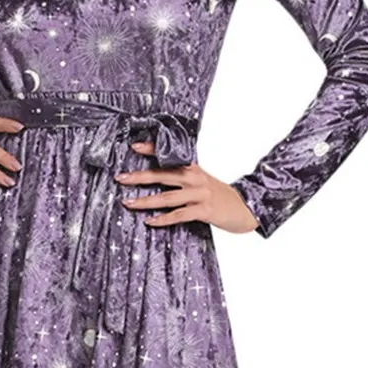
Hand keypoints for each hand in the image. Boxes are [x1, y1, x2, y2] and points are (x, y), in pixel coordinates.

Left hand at [115, 140, 259, 233]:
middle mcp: (195, 178)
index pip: (170, 155)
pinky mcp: (204, 211)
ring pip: (167, 197)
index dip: (152, 149)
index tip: (133, 146)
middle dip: (139, 177)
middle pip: (162, 175)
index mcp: (193, 168)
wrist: (246, 208)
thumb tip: (157, 176)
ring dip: (145, 200)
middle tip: (120, 178)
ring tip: (128, 202)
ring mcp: (200, 194)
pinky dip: (163, 219)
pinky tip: (150, 221)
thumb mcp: (203, 180)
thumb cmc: (220, 195)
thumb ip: (184, 176)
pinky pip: (179, 215)